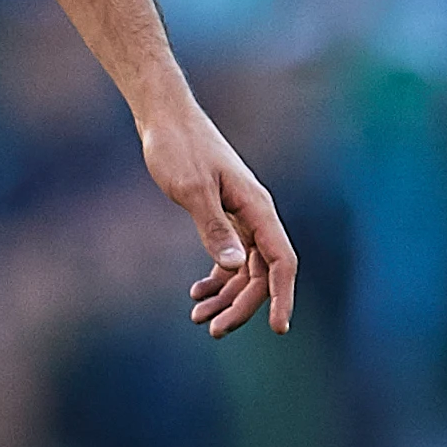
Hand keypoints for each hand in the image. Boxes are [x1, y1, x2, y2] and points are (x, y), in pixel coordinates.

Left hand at [139, 99, 295, 337]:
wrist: (164, 117)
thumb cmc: (177, 147)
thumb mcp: (191, 189)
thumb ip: (213, 227)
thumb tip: (234, 266)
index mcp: (257, 208)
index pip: (281, 262)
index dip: (282, 297)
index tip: (278, 328)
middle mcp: (255, 214)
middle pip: (261, 272)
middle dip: (241, 305)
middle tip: (211, 329)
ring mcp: (240, 215)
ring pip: (244, 268)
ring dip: (226, 296)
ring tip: (197, 318)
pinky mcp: (222, 213)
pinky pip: (229, 256)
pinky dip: (216, 277)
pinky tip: (198, 292)